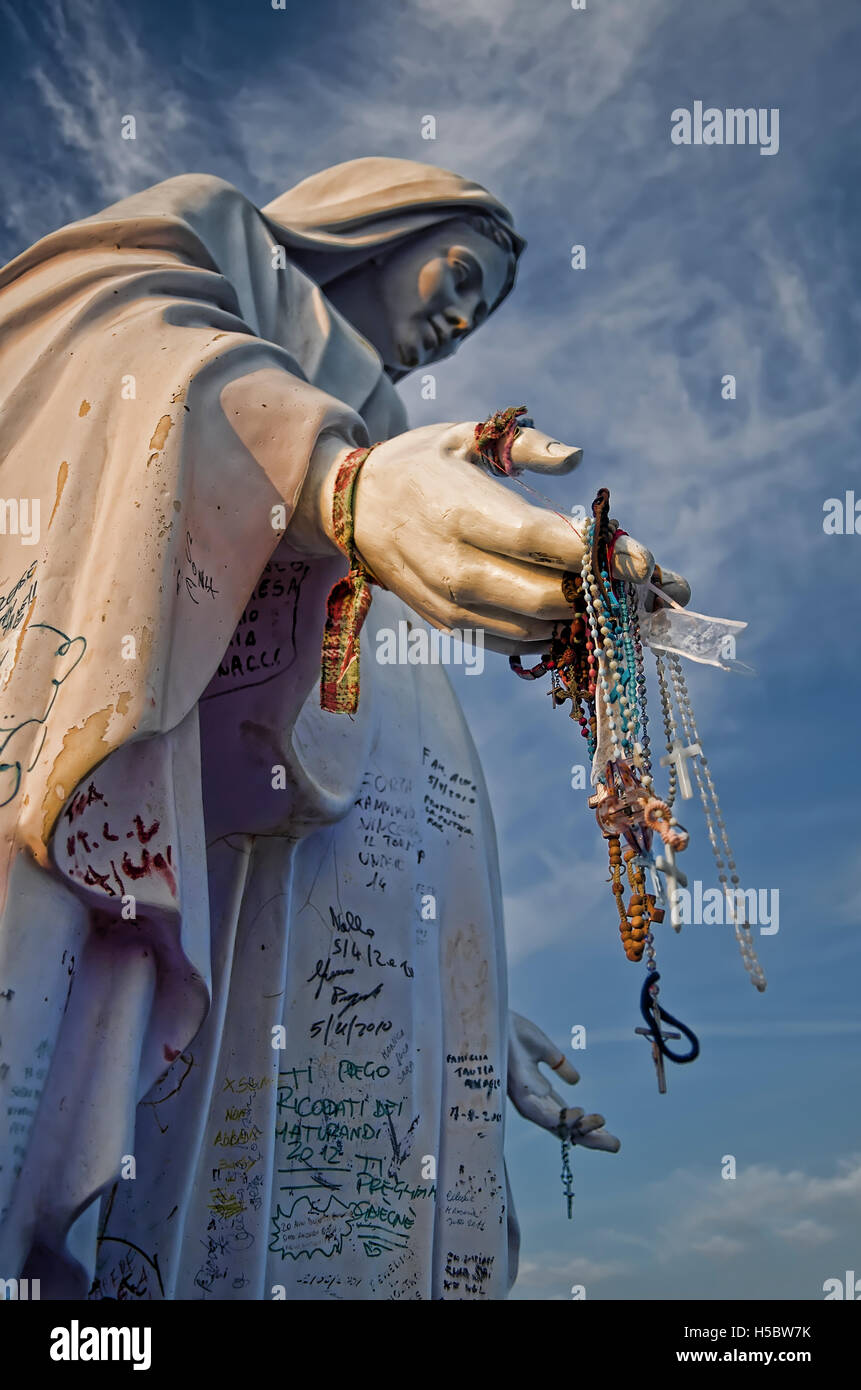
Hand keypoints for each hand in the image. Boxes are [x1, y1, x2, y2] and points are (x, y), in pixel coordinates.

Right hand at [289, 421, 688, 654]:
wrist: (353, 509)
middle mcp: (454, 566)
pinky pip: (514, 643)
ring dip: (586, 620)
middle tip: (653, 588)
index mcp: (461, 511)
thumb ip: (525, 445)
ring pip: (534, 628)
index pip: (542, 542)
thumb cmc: (421, 463)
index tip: (647, 561)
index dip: (599, 556)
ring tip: (629, 606)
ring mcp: (450, 604)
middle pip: (546, 596)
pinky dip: (555, 635)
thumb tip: (577, 461)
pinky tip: (582, 615)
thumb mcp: (466, 433)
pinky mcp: (450, 627)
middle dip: (606, 596)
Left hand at [508, 1011, 620, 1151]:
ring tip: (602, 1127)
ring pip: (555, 1125)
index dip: (588, 1126)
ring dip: (580, 1129)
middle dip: (590, 1138)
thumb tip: (576, 1081)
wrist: (494, 1017)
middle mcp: (532, 1100)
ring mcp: (525, 1098)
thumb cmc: (511, 1032)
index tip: (611, 1134)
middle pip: (565, 1128)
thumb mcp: (543, 1049)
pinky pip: (541, 1112)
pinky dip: (561, 1117)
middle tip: (616, 1146)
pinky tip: (579, 1113)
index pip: (568, 1117)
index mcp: (539, 1093)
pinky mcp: (518, 1091)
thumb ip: (558, 1064)